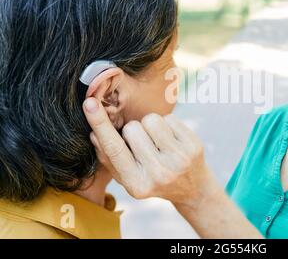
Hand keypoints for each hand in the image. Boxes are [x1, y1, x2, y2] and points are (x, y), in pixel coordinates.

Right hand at [82, 97, 209, 205]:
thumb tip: (94, 133)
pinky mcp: (194, 146)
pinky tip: (171, 140)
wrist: (192, 188)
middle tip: (143, 145)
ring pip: (151, 119)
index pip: (114, 149)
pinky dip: (166, 124)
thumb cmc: (152, 179)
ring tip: (157, 142)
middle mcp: (159, 174)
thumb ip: (108, 158)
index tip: (89, 103)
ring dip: (149, 125)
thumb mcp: (128, 177)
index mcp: (137, 184)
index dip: (100, 124)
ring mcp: (179, 160)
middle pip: (132, 128)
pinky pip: (169, 118)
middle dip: (133, 131)